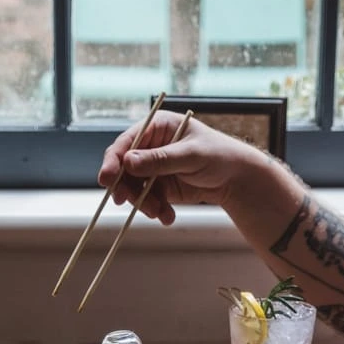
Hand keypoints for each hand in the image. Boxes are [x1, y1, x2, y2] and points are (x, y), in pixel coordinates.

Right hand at [98, 110, 262, 225]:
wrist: (235, 179)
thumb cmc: (218, 156)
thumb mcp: (190, 155)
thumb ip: (160, 159)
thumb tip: (129, 161)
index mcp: (157, 127)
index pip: (126, 142)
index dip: (114, 160)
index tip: (107, 178)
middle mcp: (151, 146)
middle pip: (124, 168)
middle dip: (127, 187)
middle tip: (127, 202)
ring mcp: (154, 168)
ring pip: (134, 188)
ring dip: (143, 203)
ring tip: (159, 213)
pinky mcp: (160, 187)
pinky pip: (148, 200)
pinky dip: (155, 210)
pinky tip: (167, 216)